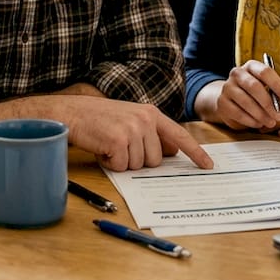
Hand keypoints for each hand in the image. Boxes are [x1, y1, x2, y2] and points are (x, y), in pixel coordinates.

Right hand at [63, 96, 213, 170]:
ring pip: (139, 166)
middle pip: (156, 160)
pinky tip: (102, 149)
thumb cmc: (99, 119)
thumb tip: (171, 151)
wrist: (72, 113)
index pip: (180, 135)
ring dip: (122, 162)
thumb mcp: (130, 119)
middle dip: (137, 160)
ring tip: (109, 145)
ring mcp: (133, 129)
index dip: (195, 152)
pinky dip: (110, 164)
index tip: (208, 165)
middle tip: (119, 146)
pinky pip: (122, 167)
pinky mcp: (119, 140)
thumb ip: (151, 133)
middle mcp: (145, 120)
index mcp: (151, 113)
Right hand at [196, 60, 279, 130]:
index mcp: (251, 66)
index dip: (277, 84)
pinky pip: (238, 113)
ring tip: (271, 122)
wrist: (230, 99)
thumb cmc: (254, 93)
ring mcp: (227, 88)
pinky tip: (258, 124)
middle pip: (254, 86)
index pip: (265, 71)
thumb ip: (276, 91)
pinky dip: (251, 121)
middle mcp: (237, 74)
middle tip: (278, 115)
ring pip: (246, 102)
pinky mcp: (222, 103)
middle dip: (269, 103)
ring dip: (261, 115)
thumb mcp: (266, 87)